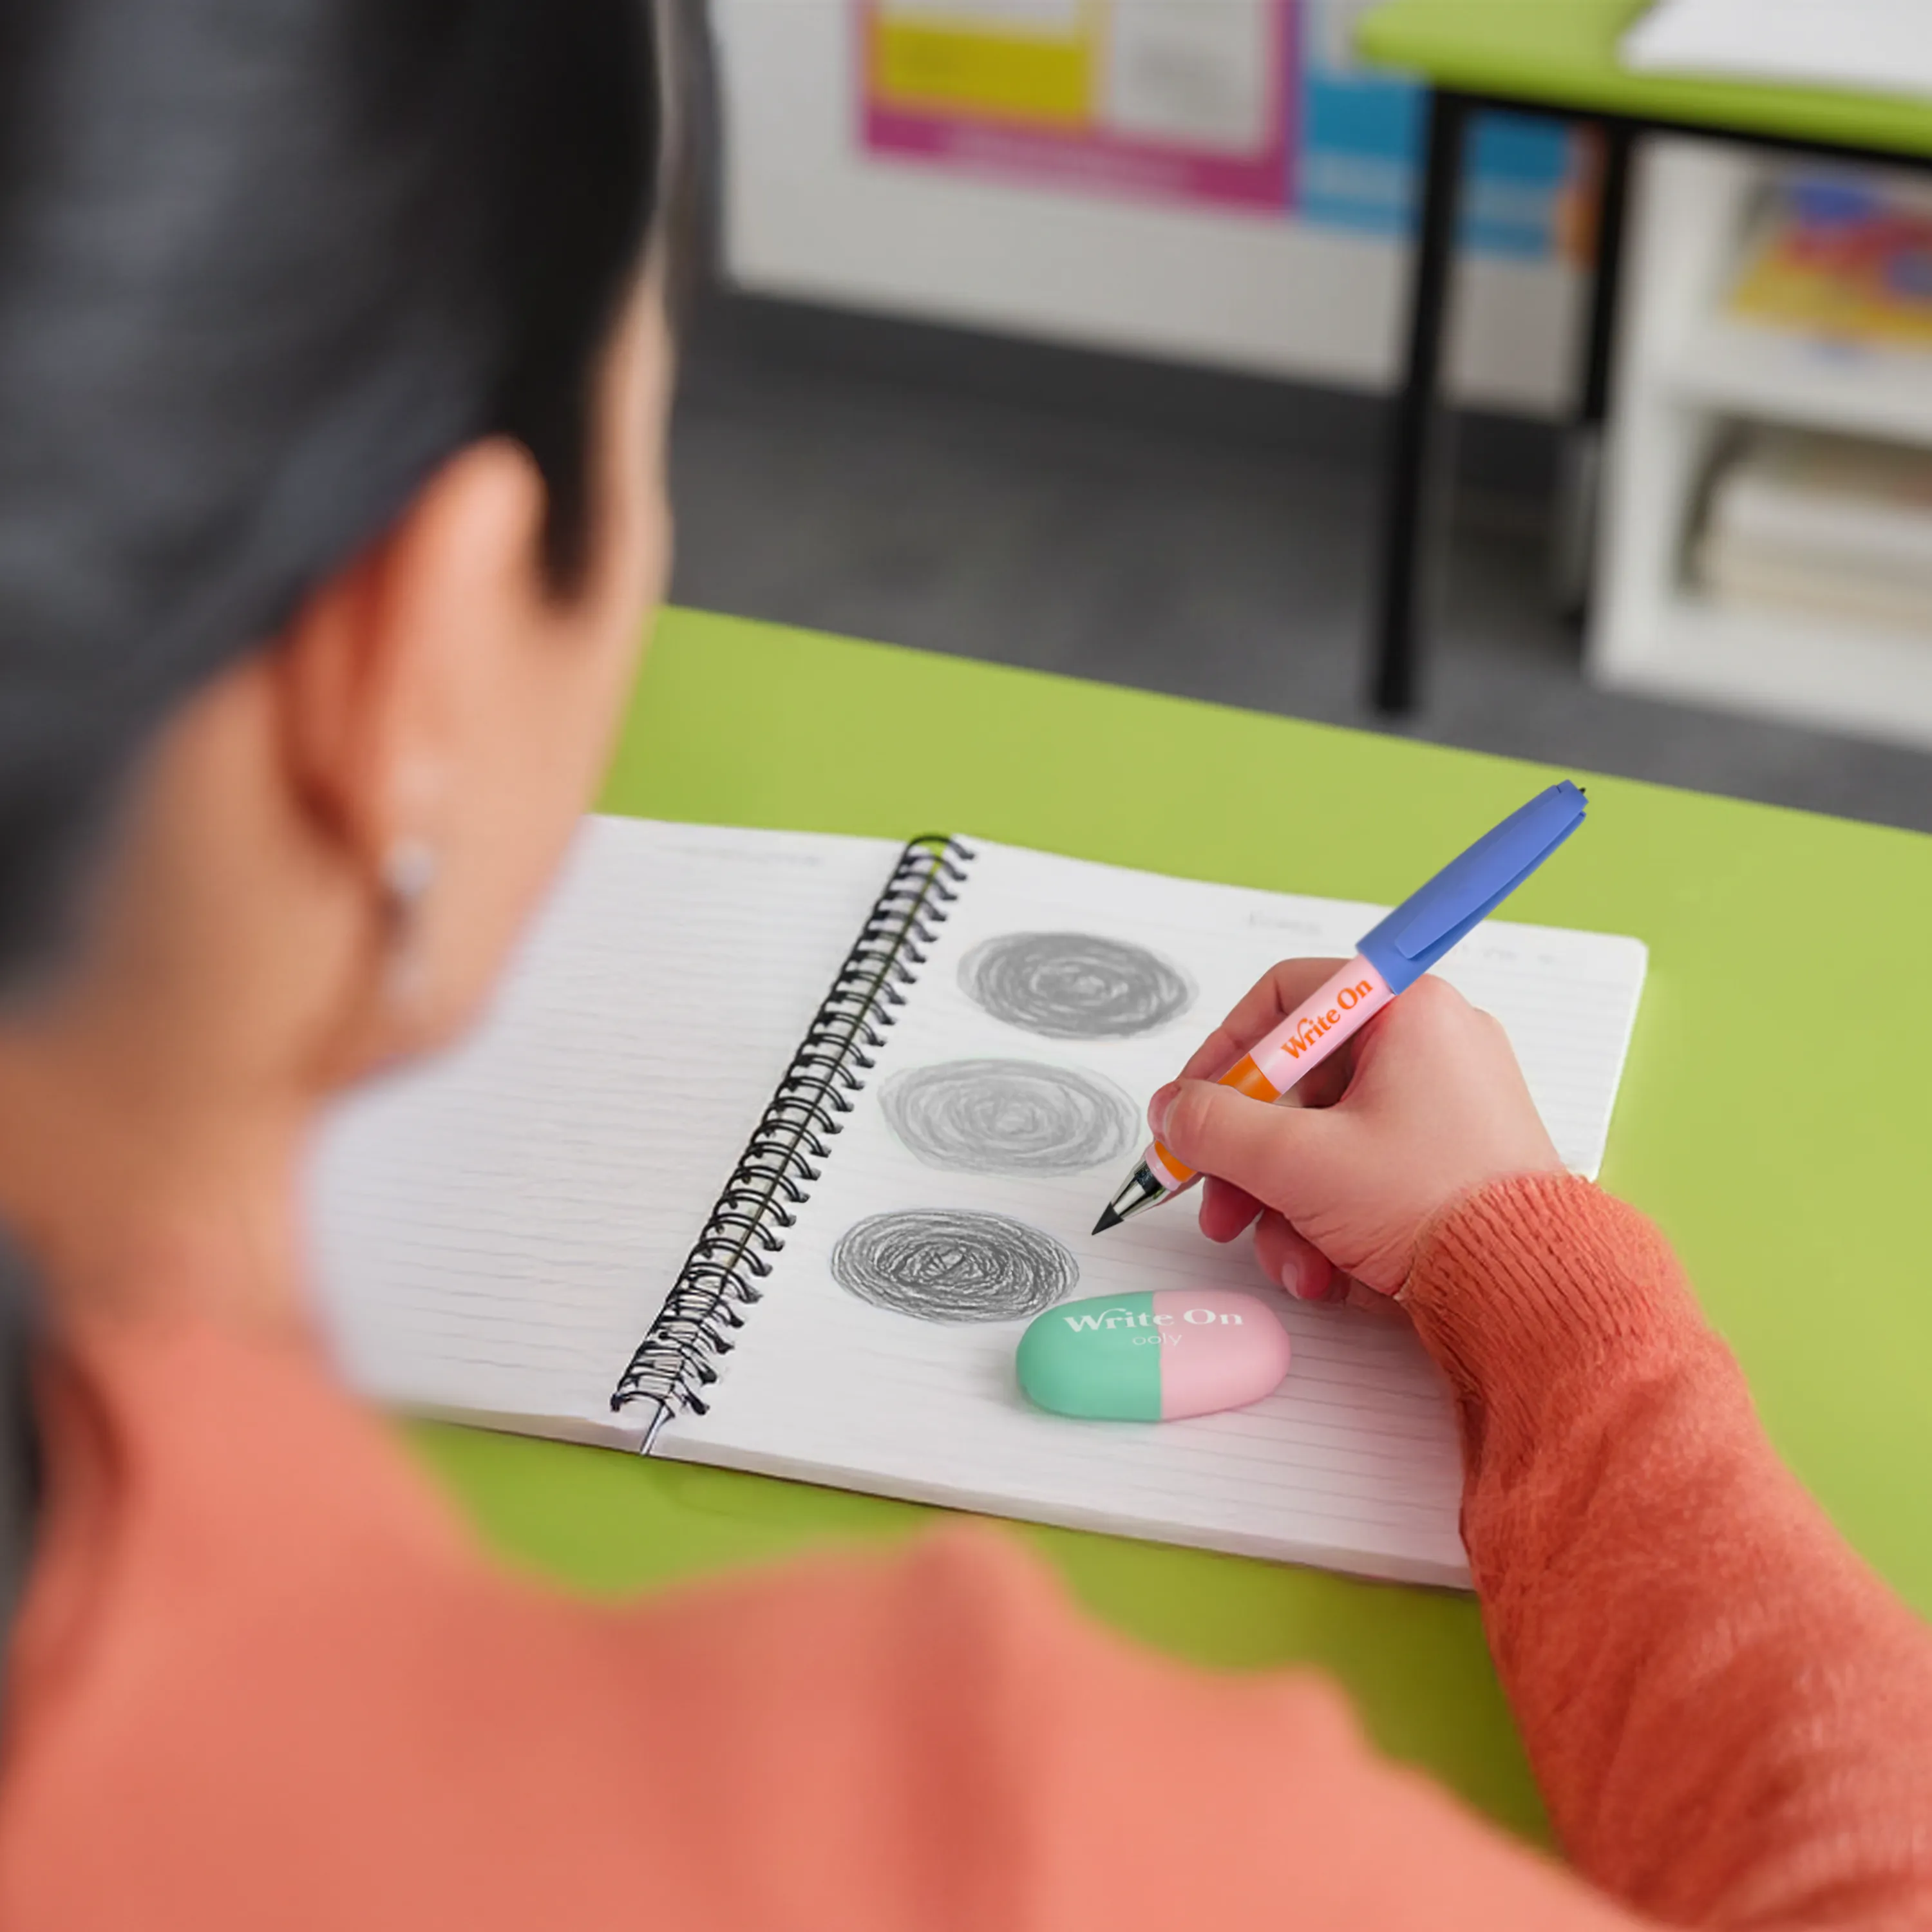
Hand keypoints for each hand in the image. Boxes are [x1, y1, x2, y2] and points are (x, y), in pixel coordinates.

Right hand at [1151, 960, 1563, 1298]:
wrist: (1531, 1293)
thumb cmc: (1433, 1205)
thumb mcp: (1297, 1162)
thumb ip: (1215, 1128)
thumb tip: (1172, 1112)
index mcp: (1406, 1009)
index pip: (1286, 999)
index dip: (1224, 1053)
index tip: (1190, 1106)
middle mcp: (1432, 1044)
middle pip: (1299, 1085)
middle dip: (1249, 1160)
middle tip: (1217, 1206)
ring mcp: (1447, 1106)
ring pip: (1326, 1140)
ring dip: (1287, 1206)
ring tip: (1288, 1262)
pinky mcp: (1454, 1161)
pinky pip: (1367, 1173)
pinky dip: (1334, 1220)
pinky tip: (1329, 1272)